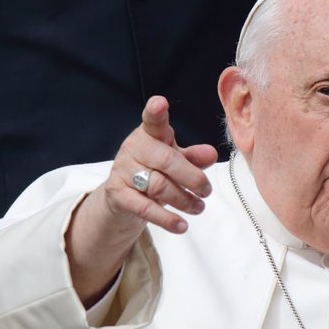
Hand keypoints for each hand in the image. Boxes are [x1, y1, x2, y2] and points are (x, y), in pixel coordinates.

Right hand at [106, 95, 217, 233]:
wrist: (123, 198)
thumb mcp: (175, 160)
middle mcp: (133, 148)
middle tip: (207, 190)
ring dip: (184, 200)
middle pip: (168, 161)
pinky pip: (145, 208)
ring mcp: (123, 171)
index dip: (156, 111)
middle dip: (193, 178)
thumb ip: (193, 156)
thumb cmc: (154, 171)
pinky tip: (182, 225)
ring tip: (199, 207)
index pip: (153, 121)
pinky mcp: (117, 194)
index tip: (160, 103)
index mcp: (150, 134)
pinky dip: (167, 219)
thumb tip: (211, 154)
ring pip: (160, 187)